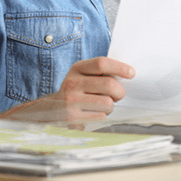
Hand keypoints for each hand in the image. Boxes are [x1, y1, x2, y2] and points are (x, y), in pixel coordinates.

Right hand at [0, 57, 134, 120]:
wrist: (49, 110)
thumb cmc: (76, 91)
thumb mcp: (83, 75)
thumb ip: (100, 72)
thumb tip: (128, 73)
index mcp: (77, 68)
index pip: (102, 63)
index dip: (120, 67)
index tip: (132, 73)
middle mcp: (72, 82)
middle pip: (109, 85)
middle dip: (120, 92)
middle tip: (118, 94)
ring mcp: (71, 101)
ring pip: (108, 103)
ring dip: (110, 106)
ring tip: (101, 105)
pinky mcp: (72, 117)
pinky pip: (100, 116)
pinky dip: (102, 116)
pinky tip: (92, 113)